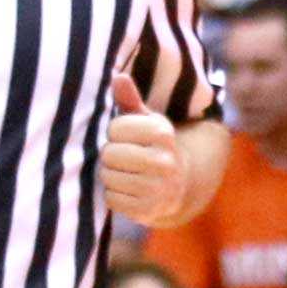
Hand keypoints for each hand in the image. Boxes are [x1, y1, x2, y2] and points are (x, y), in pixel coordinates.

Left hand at [99, 69, 184, 223]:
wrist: (178, 184)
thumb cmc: (152, 145)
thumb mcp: (145, 121)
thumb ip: (129, 100)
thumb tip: (117, 77)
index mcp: (163, 133)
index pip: (115, 129)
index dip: (115, 132)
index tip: (126, 136)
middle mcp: (165, 161)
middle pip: (109, 154)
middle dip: (110, 155)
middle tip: (123, 157)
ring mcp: (158, 188)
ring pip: (108, 177)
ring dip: (110, 175)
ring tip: (125, 173)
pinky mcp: (148, 210)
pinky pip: (111, 199)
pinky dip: (114, 195)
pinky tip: (128, 190)